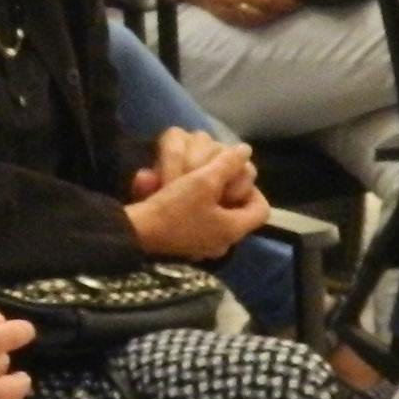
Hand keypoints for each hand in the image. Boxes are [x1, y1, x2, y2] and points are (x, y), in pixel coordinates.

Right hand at [127, 138, 266, 258]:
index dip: (253, 190)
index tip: (236, 176)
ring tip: (198, 183)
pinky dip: (197, 209)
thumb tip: (245, 151)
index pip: (261, 210)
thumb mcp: (203, 180)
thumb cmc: (175, 207)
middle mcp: (222, 242)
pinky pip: (201, 224)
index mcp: (232, 230)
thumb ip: (228, 164)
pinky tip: (184, 196)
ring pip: (219, 218)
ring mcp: (203, 246)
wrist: (136, 232)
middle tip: (217, 177)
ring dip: (212, 199)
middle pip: (239, 214)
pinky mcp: (186, 246)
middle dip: (230, 192)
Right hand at [177, 0, 304, 28]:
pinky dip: (263, 20)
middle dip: (289, 2)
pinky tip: (270, 16)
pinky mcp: (225, 14)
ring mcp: (232, 3)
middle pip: (272, 0)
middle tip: (301, 1)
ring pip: (262, 13)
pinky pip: (248, 21)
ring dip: (279, 13)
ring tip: (288, 9)